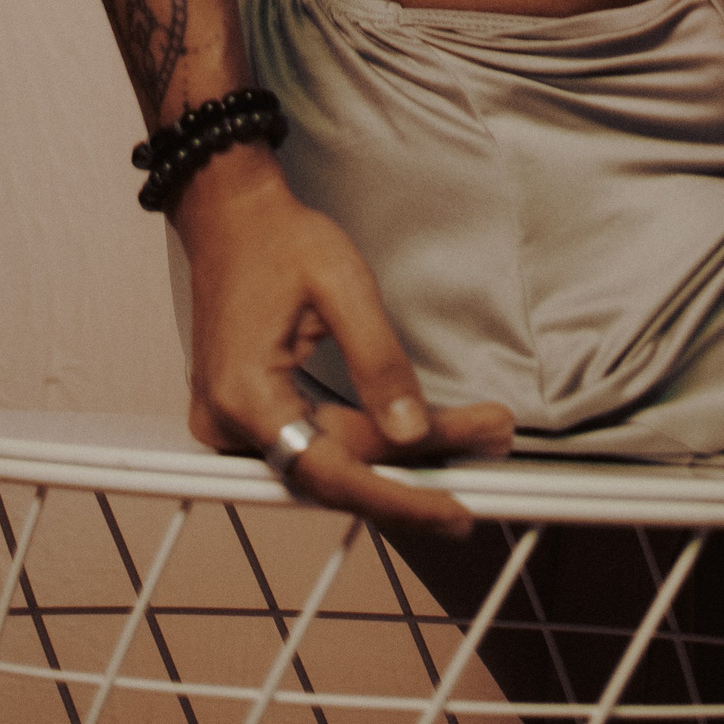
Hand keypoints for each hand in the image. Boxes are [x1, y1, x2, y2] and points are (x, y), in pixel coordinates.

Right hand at [175, 150, 512, 534]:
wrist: (231, 216)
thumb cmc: (281, 239)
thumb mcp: (341, 285)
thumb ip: (378, 361)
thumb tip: (412, 431)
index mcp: (246, 396)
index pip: (333, 472)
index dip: (399, 496)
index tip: (457, 508)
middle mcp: (229, 426)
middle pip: (337, 471)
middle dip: (417, 466)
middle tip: (493, 441)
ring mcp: (233, 425)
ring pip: (329, 462)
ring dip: (399, 457)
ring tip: (474, 435)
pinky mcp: (249, 415)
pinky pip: (313, 444)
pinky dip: (366, 442)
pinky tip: (418, 434)